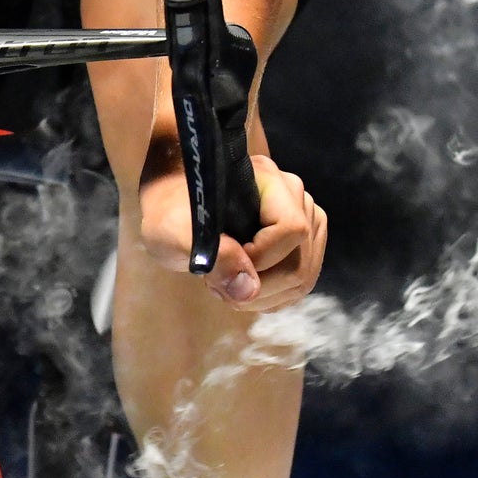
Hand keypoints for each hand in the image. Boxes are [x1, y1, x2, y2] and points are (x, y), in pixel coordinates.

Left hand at [137, 152, 327, 311]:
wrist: (177, 210)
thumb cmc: (171, 214)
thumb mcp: (174, 233)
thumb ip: (213, 256)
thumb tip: (248, 290)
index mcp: (269, 180)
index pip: (291, 230)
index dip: (261, 259)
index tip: (223, 264)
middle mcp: (296, 197)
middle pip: (299, 262)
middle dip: (257, 286)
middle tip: (217, 284)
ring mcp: (306, 220)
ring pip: (303, 277)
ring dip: (261, 296)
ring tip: (225, 284)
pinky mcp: (305, 244)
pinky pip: (300, 284)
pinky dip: (270, 297)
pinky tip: (241, 285)